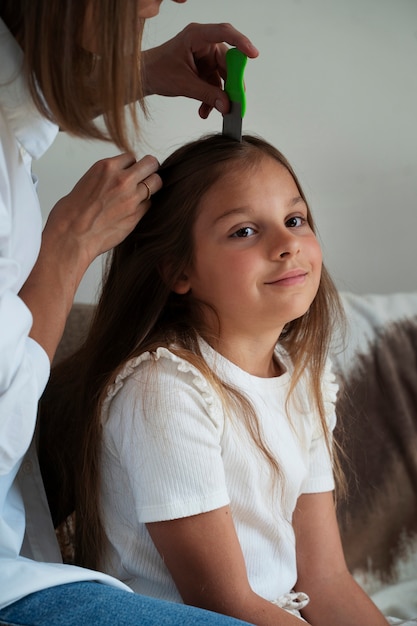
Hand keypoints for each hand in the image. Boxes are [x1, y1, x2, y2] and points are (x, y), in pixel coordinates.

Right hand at [44, 152, 160, 270]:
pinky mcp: (136, 215)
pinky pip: (149, 204)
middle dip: (149, 170)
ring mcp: (132, 197)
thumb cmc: (72, 212)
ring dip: (150, 188)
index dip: (131, 166)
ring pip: (156, 183)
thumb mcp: (87, 181)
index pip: (131, 157)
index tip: (129, 173)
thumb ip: (107, 177)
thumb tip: (119, 177)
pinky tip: (132, 211)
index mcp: (106, 167)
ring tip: (140, 195)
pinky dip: (144, 205)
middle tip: (146, 178)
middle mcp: (122, 180)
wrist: (71, 236)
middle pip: (151, 164)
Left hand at [142, 23, 258, 118]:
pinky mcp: (203, 69)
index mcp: (197, 36)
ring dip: (220, 95)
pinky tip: (205, 110)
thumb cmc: (157, 71)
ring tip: (217, 111)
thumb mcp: (183, 84)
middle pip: (228, 61)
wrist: (143, 78)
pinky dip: (212, 98)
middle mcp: (204, 43)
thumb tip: (226, 106)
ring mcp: (204, 56)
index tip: (253, 55)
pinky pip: (215, 84)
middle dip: (232, 83)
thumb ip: (206, 94)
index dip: (241, 42)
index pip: (224, 33)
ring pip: (223, 75)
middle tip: (236, 102)